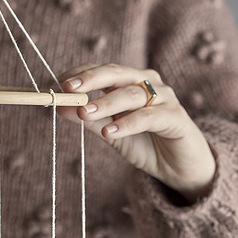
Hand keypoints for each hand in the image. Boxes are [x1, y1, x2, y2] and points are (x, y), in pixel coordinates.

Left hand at [57, 63, 215, 200]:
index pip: (102, 70)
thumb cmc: (145, 144)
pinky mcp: (176, 117)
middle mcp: (148, 83)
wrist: (180, 167)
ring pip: (131, 94)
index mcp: (130, 82)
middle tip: (68, 89)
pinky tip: (110, 132)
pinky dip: (127, 123)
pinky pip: (148, 117)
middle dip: (90, 80)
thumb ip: (88, 119)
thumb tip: (59, 106)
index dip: (80, 75)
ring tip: (83, 113)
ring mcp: (164, 98)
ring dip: (105, 103)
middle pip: (116, 73)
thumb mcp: (111, 132)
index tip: (57, 85)